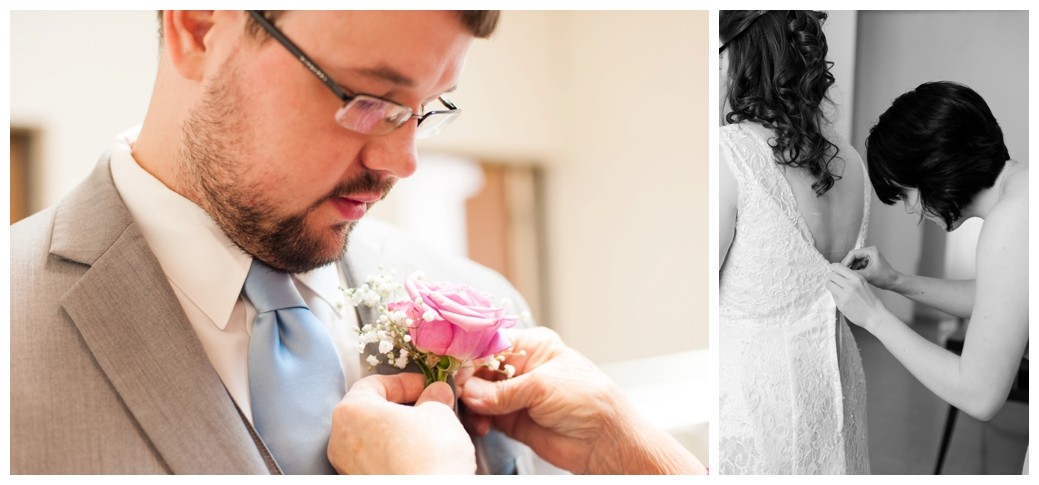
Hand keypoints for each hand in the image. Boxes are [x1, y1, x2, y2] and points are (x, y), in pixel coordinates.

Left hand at [327, 373, 475, 474]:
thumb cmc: (428, 455)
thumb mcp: (438, 412)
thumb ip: (434, 397)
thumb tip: (436, 393)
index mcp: (351, 411)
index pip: (375, 383)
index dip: (406, 382)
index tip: (427, 386)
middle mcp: (340, 440)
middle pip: (371, 411)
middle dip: (403, 407)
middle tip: (430, 407)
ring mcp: (348, 467)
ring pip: (374, 438)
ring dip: (400, 432)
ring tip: (430, 433)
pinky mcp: (361, 482)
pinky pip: (377, 460)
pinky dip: (396, 454)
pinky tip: (420, 456)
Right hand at [459, 327, 627, 473]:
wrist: (604, 441)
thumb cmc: (589, 401)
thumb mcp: (544, 386)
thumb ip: (504, 391)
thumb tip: (469, 391)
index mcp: (534, 347)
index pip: (492, 343)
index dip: (470, 353)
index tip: (452, 364)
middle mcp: (521, 369)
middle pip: (479, 369)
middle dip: (466, 380)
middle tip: (457, 392)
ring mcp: (514, 395)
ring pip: (477, 394)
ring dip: (470, 403)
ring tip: (471, 412)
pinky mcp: (510, 420)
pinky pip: (483, 416)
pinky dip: (476, 420)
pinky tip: (481, 425)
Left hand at [826, 263, 891, 331]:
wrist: (875, 316)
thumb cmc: (870, 300)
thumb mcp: (864, 284)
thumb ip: (851, 278)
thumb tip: (836, 274)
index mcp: (857, 279)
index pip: (838, 267)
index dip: (833, 268)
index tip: (832, 270)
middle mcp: (850, 285)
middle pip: (831, 275)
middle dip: (832, 277)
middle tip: (835, 281)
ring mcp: (845, 295)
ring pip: (829, 284)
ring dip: (831, 285)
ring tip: (836, 288)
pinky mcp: (841, 304)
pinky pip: (832, 295)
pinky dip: (835, 295)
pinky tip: (842, 298)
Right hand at [841, 246, 899, 289]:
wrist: (893, 282)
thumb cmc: (885, 277)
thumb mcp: (868, 275)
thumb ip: (854, 273)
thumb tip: (842, 273)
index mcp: (871, 251)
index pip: (852, 254)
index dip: (845, 262)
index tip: (840, 269)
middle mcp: (869, 252)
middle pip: (852, 257)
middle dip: (847, 265)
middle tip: (842, 273)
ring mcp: (868, 257)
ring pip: (854, 262)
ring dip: (851, 269)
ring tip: (848, 276)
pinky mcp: (867, 263)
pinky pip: (857, 265)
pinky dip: (854, 271)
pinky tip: (853, 276)